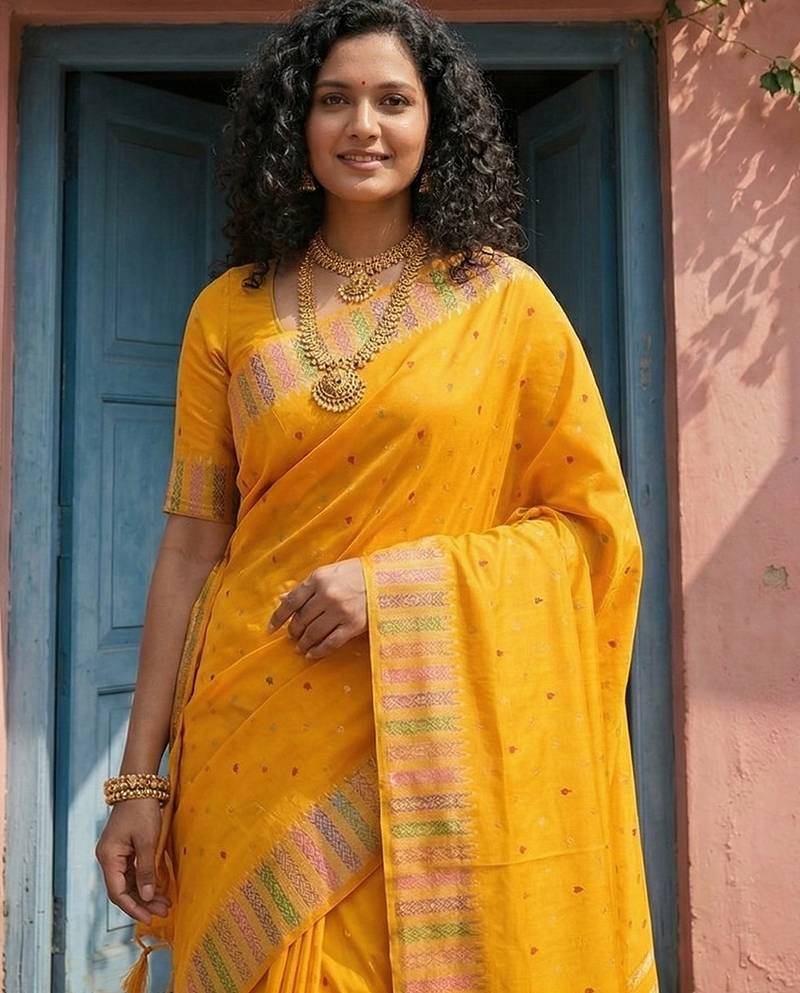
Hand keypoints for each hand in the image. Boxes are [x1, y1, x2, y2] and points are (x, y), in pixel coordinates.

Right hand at [95, 798, 170, 924]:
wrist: (139, 785)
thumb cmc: (142, 810)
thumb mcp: (147, 840)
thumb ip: (145, 870)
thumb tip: (145, 897)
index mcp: (108, 857)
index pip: (117, 893)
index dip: (133, 908)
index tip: (150, 917)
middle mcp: (108, 858)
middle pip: (123, 890)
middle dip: (143, 903)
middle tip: (164, 912)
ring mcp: (115, 854)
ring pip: (129, 882)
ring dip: (146, 894)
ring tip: (166, 904)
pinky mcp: (124, 849)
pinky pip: (133, 872)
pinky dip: (145, 881)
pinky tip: (159, 889)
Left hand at [268, 557, 366, 659]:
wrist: (387, 579)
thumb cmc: (357, 573)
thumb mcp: (330, 572)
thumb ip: (307, 586)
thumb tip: (283, 599)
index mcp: (319, 579)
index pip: (291, 601)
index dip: (278, 617)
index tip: (271, 629)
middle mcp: (327, 595)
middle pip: (301, 620)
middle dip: (293, 631)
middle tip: (292, 637)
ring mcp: (340, 611)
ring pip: (313, 633)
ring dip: (303, 643)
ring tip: (300, 647)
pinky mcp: (353, 625)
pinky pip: (331, 643)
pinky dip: (319, 651)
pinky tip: (312, 654)